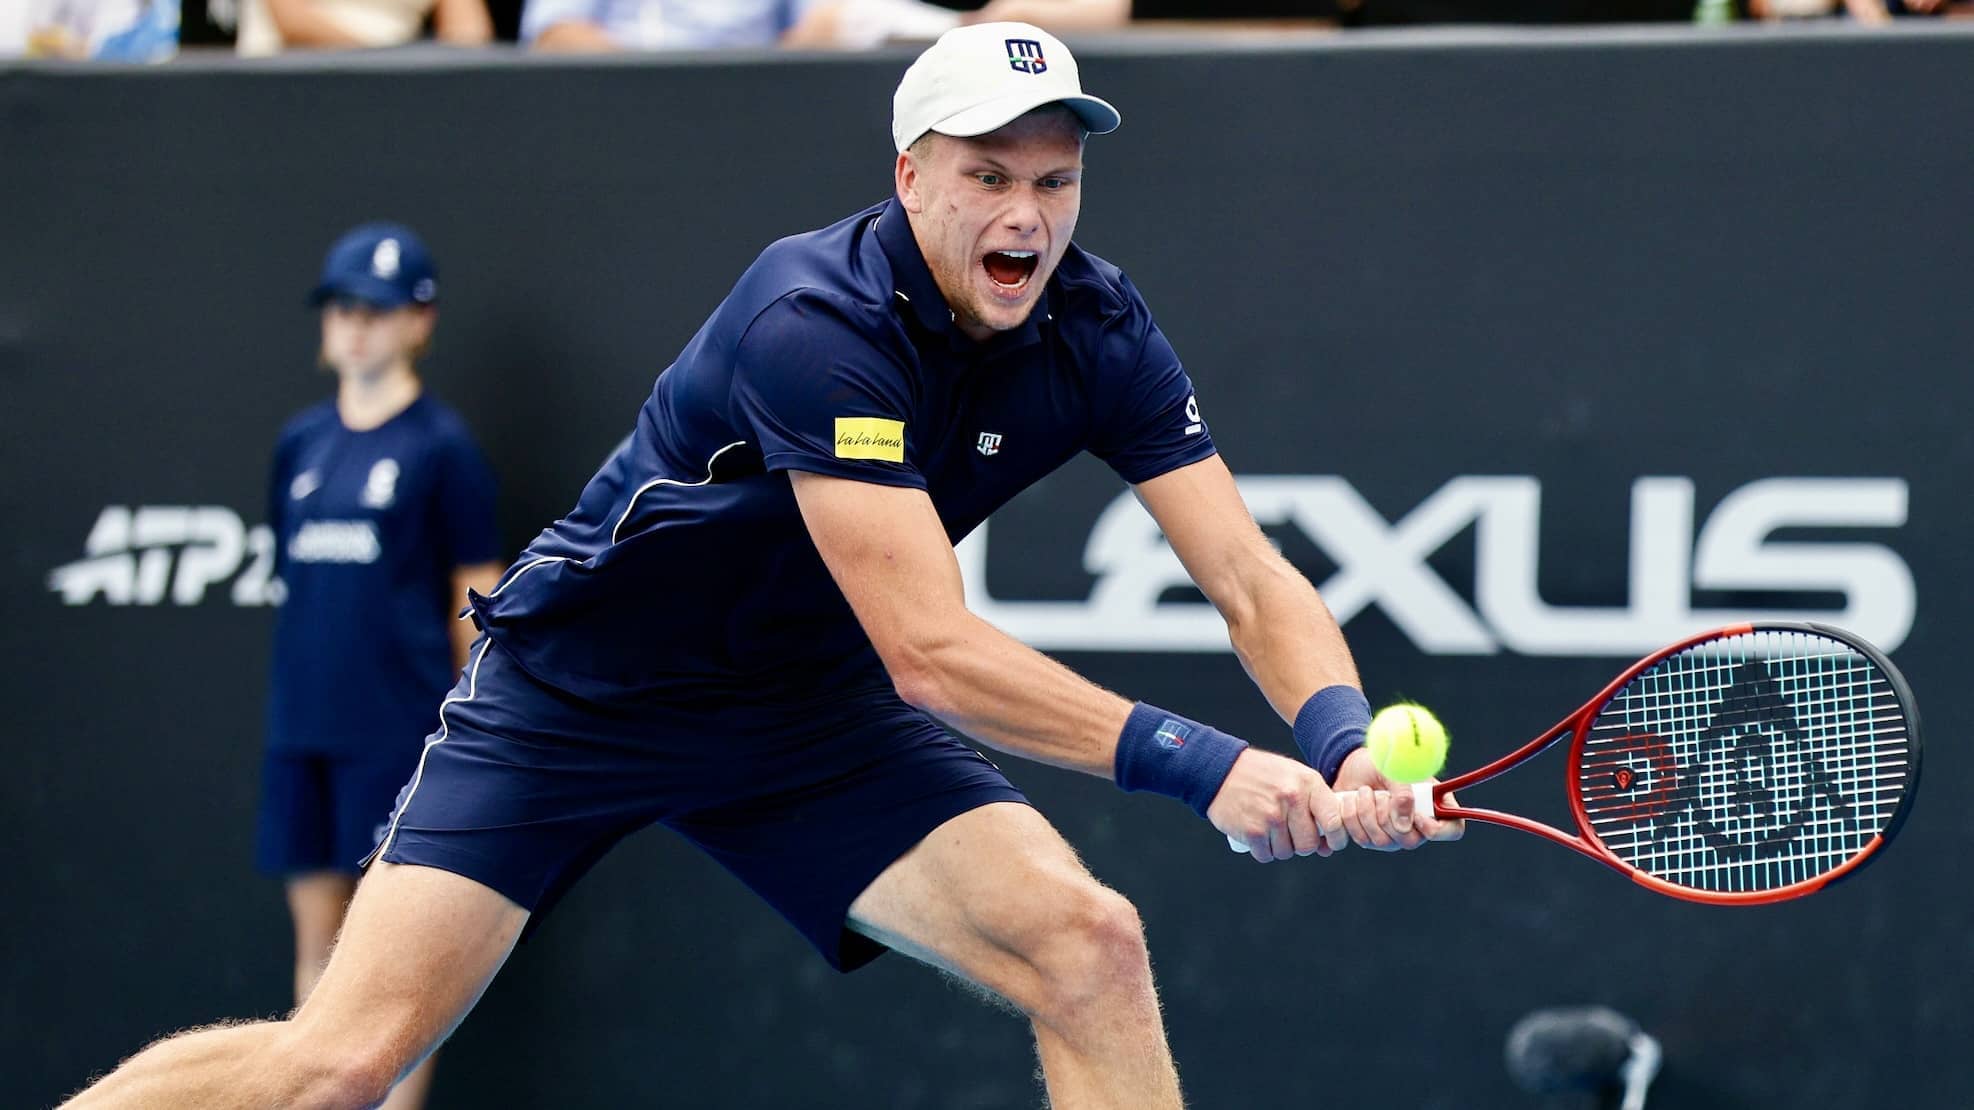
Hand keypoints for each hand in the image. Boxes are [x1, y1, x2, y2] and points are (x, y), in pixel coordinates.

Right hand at [1207, 749, 1349, 862]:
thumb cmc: (1261, 775)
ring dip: (1279, 847)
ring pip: (1287, 852)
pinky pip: (1266, 855)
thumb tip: (1329, 845)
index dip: (1335, 838)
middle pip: (1309, 844)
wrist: (1221, 770)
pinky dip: (1262, 850)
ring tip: (1269, 830)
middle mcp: (1291, 798)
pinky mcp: (1252, 830)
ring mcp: (1271, 816)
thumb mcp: (1294, 777)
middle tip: (1289, 834)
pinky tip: (1257, 835)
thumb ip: (1315, 805)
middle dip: (1301, 845)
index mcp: (1307, 783)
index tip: (1330, 842)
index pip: (1333, 820)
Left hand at [1331, 747, 1465, 848]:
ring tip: (1364, 791)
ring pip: (1383, 841)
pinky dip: (1352, 817)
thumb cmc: (1382, 763)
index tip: (1417, 815)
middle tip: (1380, 794)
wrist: (1352, 767)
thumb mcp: (1396, 769)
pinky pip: (1362, 839)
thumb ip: (1403, 793)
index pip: (1452, 830)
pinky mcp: (1371, 838)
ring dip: (1367, 812)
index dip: (1437, 829)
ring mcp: (1394, 836)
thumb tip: (1403, 826)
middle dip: (1389, 814)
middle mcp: (1417, 826)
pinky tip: (1352, 800)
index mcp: (1435, 805)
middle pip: (1410, 841)